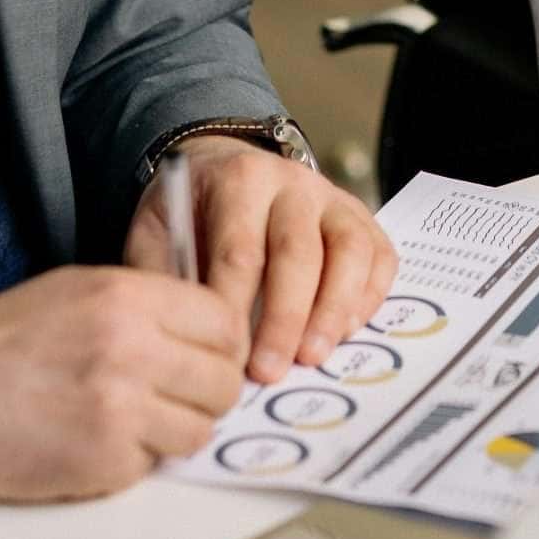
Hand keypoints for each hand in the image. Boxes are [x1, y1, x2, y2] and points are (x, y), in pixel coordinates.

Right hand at [0, 265, 246, 500]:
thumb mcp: (78, 289)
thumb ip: (147, 305)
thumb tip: (205, 330)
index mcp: (128, 299)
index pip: (226, 324)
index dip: (224, 345)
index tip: (211, 356)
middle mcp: (131, 351)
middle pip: (223, 383)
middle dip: (207, 394)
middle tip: (177, 396)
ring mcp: (118, 411)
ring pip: (197, 433)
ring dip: (174, 432)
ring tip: (133, 420)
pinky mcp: (100, 463)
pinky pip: (150, 466)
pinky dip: (131, 461)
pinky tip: (94, 440)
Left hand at [123, 141, 396, 385]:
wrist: (224, 166)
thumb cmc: (191, 213)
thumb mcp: (159, 230)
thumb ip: (168, 276)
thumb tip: (185, 337)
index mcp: (238, 180)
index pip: (240, 250)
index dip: (235, 309)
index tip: (225, 357)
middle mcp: (291, 181)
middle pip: (297, 252)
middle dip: (285, 319)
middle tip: (269, 372)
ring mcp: (332, 198)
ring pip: (349, 250)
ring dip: (333, 310)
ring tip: (312, 357)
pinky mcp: (360, 217)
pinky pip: (379, 255)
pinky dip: (369, 296)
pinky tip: (347, 333)